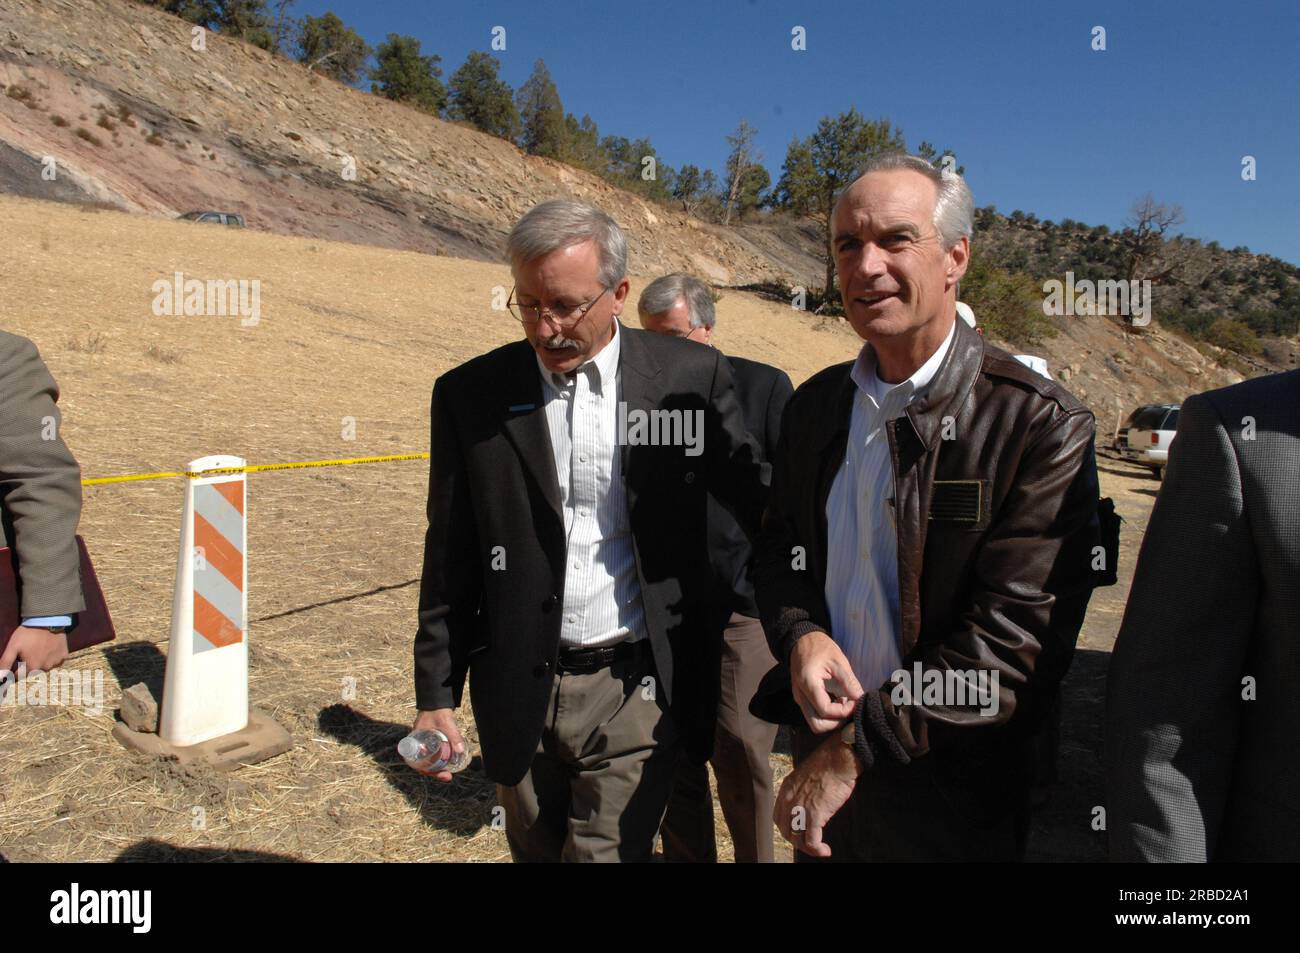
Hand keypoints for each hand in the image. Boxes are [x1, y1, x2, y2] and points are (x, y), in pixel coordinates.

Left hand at [0, 626, 69, 679]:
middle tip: (29, 653)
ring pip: (46, 667)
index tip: (17, 661)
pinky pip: (58, 661)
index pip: (20, 676)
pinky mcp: (64, 656)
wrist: (48, 620)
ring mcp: (56, 662)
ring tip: (39, 650)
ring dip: (42, 662)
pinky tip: (50, 649)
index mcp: (31, 668)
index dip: (16, 669)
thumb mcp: (13, 646)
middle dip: (29, 666)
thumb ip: (5, 663)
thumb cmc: (28, 634)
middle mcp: (44, 668)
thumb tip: (0, 677)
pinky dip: (53, 657)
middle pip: (34, 672)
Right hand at [409, 708, 465, 782]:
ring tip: (448, 775)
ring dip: (436, 768)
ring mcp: (423, 743)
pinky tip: (447, 764)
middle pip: (421, 764)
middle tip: (447, 777)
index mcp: (414, 740)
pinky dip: (437, 761)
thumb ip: (454, 735)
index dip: (424, 770)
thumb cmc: (438, 710)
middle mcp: (417, 744)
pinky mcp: (429, 742)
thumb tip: (461, 750)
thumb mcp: (446, 723)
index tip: (438, 774)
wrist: (437, 700)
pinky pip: (431, 755)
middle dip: (434, 772)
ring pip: (426, 761)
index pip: (414, 761)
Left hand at [774, 729, 861, 856]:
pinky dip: (817, 850)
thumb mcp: (806, 775)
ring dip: (807, 848)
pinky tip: (825, 851)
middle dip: (796, 840)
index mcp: (786, 789)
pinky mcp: (814, 815)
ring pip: (797, 838)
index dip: (787, 828)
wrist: (837, 759)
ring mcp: (800, 808)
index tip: (798, 832)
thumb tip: (809, 800)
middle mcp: (789, 800)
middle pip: (785, 830)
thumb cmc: (828, 764)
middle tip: (809, 844)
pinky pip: (811, 841)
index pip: (778, 816)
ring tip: (819, 850)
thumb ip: (803, 789)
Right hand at [790, 631, 862, 732]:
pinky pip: (814, 715)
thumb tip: (861, 699)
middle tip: (850, 709)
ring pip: (814, 723)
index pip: (825, 710)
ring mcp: (799, 698)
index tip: (855, 702)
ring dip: (832, 720)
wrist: (802, 640)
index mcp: (808, 683)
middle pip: (817, 725)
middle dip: (836, 722)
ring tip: (844, 705)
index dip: (843, 711)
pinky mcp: (802, 699)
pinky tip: (838, 701)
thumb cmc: (820, 647)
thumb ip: (849, 682)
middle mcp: (800, 695)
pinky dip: (827, 715)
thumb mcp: (838, 661)